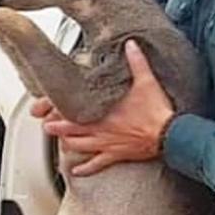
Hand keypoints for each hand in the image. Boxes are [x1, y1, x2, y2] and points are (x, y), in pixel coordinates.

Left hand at [42, 40, 175, 176]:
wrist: (170, 135)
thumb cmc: (158, 110)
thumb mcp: (147, 81)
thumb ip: (136, 61)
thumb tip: (130, 44)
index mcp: (104, 111)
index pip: (73, 110)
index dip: (56, 109)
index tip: (45, 108)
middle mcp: (101, 129)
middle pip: (70, 130)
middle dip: (56, 128)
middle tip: (46, 125)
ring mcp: (107, 144)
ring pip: (79, 147)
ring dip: (66, 144)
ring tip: (59, 141)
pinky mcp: (116, 155)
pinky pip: (96, 164)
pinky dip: (85, 169)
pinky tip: (76, 171)